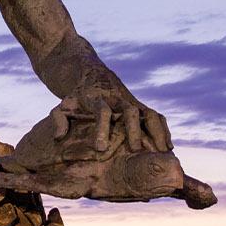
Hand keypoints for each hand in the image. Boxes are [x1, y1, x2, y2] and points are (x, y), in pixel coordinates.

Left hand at [52, 88, 170, 155]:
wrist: (89, 74)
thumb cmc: (75, 96)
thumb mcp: (62, 105)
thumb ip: (58, 120)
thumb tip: (59, 138)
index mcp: (96, 99)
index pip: (101, 111)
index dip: (101, 129)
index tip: (99, 148)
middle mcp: (116, 99)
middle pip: (129, 111)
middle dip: (134, 130)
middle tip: (136, 149)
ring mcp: (130, 101)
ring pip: (148, 113)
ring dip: (156, 131)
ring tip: (162, 152)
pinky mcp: (139, 105)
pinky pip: (156, 115)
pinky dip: (164, 129)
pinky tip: (168, 147)